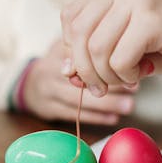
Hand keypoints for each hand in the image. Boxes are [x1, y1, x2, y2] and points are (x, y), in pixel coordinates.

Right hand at [20, 40, 136, 125]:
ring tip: (128, 105)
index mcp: (56, 49)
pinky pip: (74, 114)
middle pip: (81, 76)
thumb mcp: (67, 47)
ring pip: (78, 99)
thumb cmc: (57, 64)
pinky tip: (113, 117)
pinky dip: (95, 117)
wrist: (27, 85)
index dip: (108, 59)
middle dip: (110, 82)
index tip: (130, 64)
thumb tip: (127, 46)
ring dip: (106, 103)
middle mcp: (49, 69)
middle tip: (134, 87)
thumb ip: (88, 44)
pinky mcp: (48, 108)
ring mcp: (47, 90)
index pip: (82, 53)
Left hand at [61, 0, 161, 96]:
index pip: (70, 18)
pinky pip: (120, 58)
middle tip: (100, 88)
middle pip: (78, 34)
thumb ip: (94, 55)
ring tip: (128, 78)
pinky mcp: (152, 17)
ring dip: (108, 75)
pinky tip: (144, 72)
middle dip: (85, 70)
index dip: (72, 50)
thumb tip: (64, 72)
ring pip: (96, 48)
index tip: (87, 72)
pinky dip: (127, 75)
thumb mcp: (125, 48)